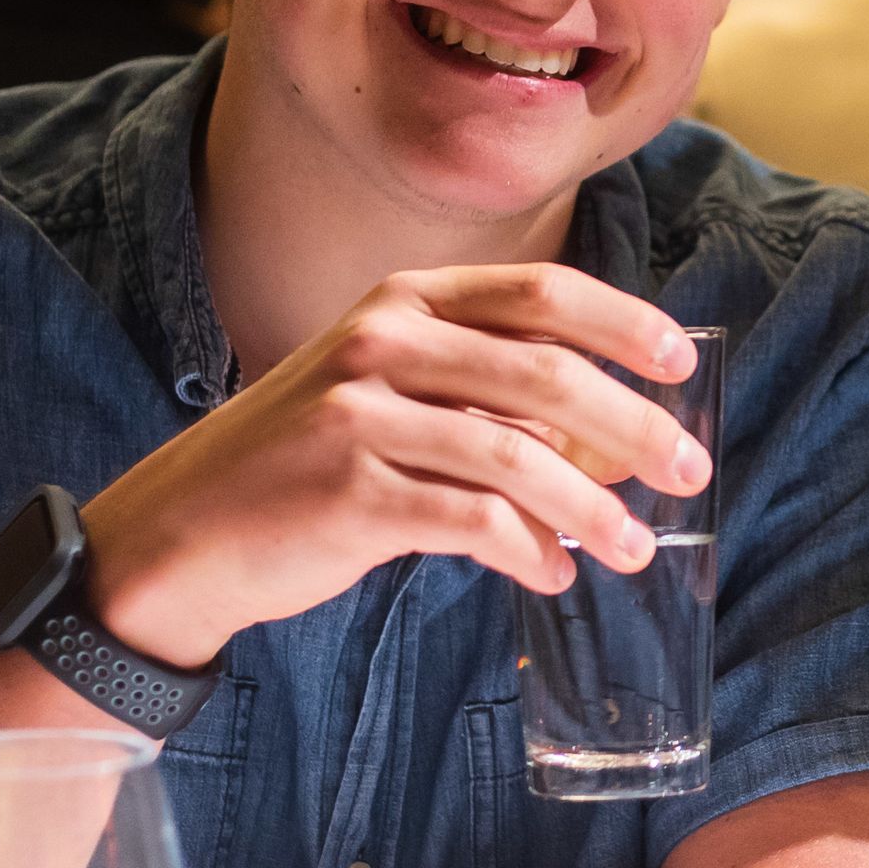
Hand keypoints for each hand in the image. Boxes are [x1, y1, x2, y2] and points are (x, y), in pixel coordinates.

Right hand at [79, 264, 711, 663]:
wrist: (178, 534)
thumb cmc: (307, 461)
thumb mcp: (391, 391)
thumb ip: (486, 392)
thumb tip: (614, 435)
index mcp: (406, 301)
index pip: (542, 292)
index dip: (624, 325)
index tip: (683, 365)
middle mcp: (384, 342)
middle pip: (549, 373)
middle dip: (635, 425)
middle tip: (690, 471)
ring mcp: (360, 416)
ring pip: (521, 456)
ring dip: (594, 509)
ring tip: (636, 549)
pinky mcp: (348, 494)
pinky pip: (473, 521)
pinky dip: (530, 551)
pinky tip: (554, 575)